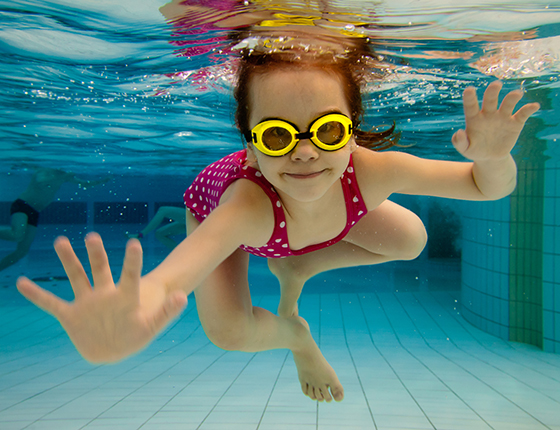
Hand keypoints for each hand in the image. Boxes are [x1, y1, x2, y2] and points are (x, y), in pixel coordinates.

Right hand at [17, 233, 186, 362]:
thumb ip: (166, 313)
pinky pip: (51, 304)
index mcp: (124, 297)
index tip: (133, 243)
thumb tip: (182, 297)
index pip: (129, 276)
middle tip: (93, 236)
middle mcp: (104, 294)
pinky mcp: (71, 316)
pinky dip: (37, 295)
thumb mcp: (153, 326)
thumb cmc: (135, 335)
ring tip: (61, 240)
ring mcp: (86, 303)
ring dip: (68, 261)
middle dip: (96, 254)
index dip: (132, 262)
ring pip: (76, 277)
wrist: (115, 349)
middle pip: (99, 269)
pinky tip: (21, 282)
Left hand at [452, 81, 539, 160]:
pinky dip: (529, 109)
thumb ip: (459, 142)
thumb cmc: (475, 150)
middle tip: (496, 84)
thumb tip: (458, 132)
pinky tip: (534, 106)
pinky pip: (522, 114)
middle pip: (490, 99)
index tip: (469, 89)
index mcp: (474, 118)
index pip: (471, 106)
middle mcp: (489, 114)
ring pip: (508, 103)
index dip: (470, 98)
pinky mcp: (515, 123)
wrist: (490, 158)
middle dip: (493, 91)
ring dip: (512, 97)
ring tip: (517, 94)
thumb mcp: (465, 149)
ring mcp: (502, 117)